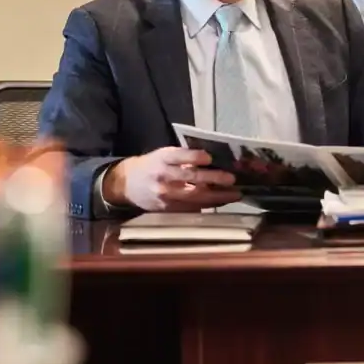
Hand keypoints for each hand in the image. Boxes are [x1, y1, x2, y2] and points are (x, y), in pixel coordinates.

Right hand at [103, 147, 240, 211]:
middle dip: (213, 179)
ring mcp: (165, 195)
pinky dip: (208, 205)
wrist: (128, 184)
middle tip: (232, 179)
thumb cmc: (153, 165)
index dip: (194, 157)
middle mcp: (163, 176)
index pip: (179, 157)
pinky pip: (191, 208)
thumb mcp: (164, 155)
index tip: (209, 158)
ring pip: (194, 197)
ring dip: (216, 196)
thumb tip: (212, 162)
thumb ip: (184, 158)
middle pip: (190, 178)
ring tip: (234, 194)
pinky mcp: (167, 208)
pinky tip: (221, 202)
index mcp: (162, 158)